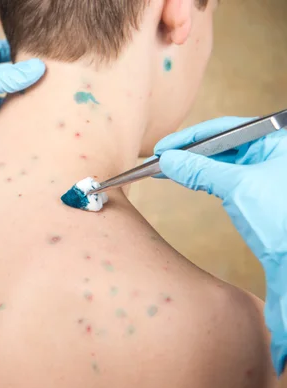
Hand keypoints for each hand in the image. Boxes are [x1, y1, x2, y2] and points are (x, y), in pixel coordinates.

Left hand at [0, 40, 44, 220]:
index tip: (39, 49)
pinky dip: (18, 128)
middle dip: (25, 77)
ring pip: (8, 106)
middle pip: (5, 79)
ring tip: (53, 102)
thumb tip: (36, 69)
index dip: (13, 48)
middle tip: (55, 76)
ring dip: (25, 105)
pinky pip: (3, 130)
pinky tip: (36, 129)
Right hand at [153, 116, 286, 374]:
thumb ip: (200, 169)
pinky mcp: (256, 205)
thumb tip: (166, 159)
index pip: (224, 129)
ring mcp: (263, 182)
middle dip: (185, 150)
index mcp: (275, 142)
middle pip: (219, 146)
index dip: (188, 137)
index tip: (158, 148)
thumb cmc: (285, 217)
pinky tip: (179, 184)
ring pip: (218, 165)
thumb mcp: (239, 186)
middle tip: (153, 157)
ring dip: (190, 167)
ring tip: (159, 168)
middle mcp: (270, 159)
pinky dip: (199, 183)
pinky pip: (220, 184)